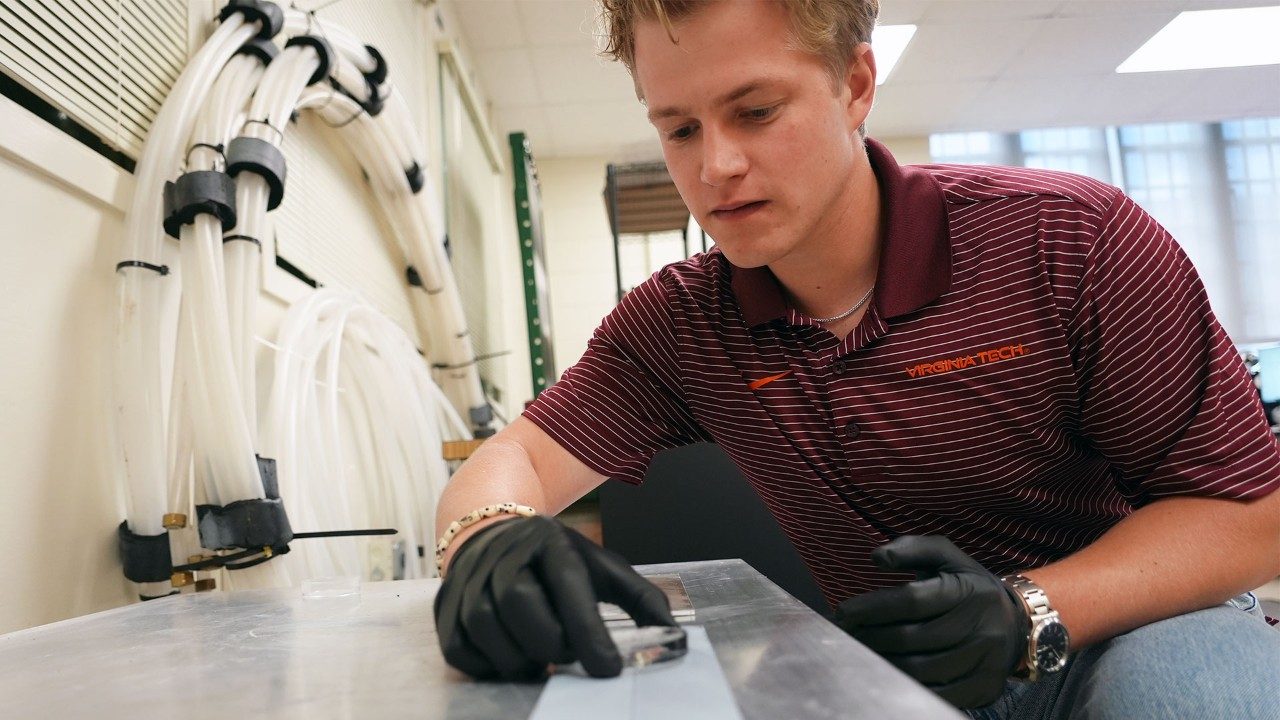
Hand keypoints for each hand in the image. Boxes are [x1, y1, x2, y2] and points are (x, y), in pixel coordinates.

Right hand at [434, 515, 676, 679]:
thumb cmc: (555, 559)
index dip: (589, 634)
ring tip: (542, 663)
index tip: (609, 670)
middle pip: (519, 605)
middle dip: (549, 642)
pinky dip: (486, 666)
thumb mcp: (602, 567)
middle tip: (568, 656)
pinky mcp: (445, 605)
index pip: (569, 589)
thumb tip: (675, 640)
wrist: (492, 531)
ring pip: (486, 628)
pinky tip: (510, 660)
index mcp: (550, 542)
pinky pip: (459, 648)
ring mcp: (469, 579)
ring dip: (519, 659)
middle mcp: (504, 555)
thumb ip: (641, 600)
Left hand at [834, 536, 1027, 708]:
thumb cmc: (967, 586)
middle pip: (912, 637)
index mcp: (970, 590)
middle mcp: (982, 626)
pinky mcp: (984, 689)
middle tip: (848, 635)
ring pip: (920, 669)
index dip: (873, 607)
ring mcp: (986, 661)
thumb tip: (878, 557)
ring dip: (883, 662)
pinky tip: (888, 672)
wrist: (1015, 624)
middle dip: (871, 636)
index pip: (912, 600)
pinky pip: (936, 693)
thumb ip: (912, 548)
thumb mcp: (946, 557)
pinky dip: (907, 685)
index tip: (844, 612)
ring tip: (862, 652)